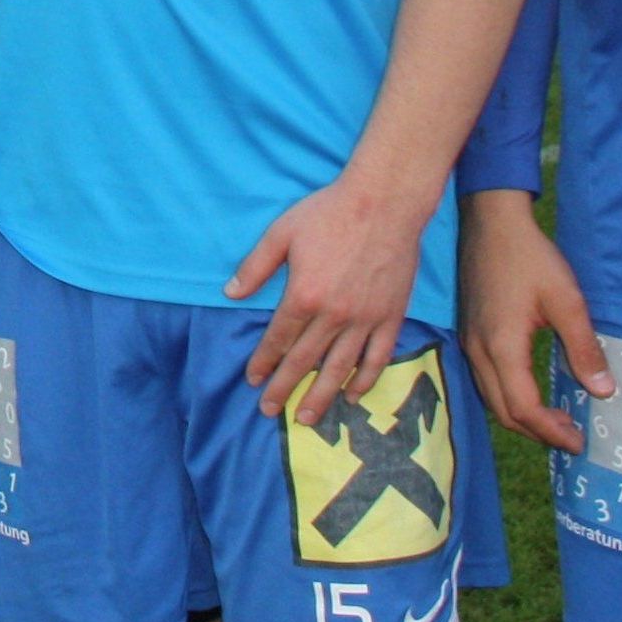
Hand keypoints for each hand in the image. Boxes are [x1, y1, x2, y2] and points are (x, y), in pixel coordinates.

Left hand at [228, 171, 427, 425]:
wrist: (384, 203)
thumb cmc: (329, 213)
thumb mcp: (281, 233)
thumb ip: (256, 266)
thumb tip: (230, 294)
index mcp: (304, 295)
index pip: (279, 338)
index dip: (264, 361)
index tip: (253, 380)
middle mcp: (334, 315)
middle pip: (305, 360)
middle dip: (285, 388)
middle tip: (269, 410)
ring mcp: (365, 319)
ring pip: (340, 368)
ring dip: (321, 395)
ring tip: (308, 418)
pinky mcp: (391, 316)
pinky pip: (378, 357)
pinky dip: (365, 379)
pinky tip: (352, 394)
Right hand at [459, 187, 611, 453]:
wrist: (491, 221)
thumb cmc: (530, 258)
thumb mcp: (566, 300)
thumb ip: (583, 348)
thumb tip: (603, 391)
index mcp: (502, 346)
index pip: (523, 407)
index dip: (551, 431)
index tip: (578, 441)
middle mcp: (479, 350)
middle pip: (502, 409)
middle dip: (536, 431)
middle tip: (571, 436)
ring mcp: (469, 341)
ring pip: (490, 396)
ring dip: (521, 415)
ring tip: (555, 418)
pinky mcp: (469, 331)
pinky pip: (485, 379)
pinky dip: (508, 397)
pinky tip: (530, 389)